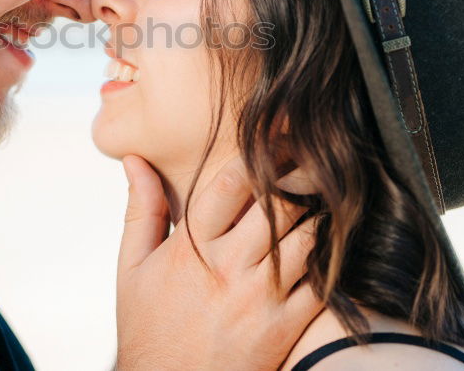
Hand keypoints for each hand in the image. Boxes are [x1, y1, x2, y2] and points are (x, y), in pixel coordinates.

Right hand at [116, 154, 321, 370]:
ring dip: (319, 213)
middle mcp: (229, 267)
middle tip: (312, 158)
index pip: (232, 182)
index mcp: (192, 246)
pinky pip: (323, 282)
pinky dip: (331, 257)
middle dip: (299, 176)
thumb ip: (142, 210)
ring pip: (308, 237)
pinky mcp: (285, 327)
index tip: (277, 134)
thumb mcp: (132, 268)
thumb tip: (134, 160)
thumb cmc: (148, 328)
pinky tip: (331, 243)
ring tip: (325, 196)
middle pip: (279, 203)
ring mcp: (261, 298)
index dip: (260, 152)